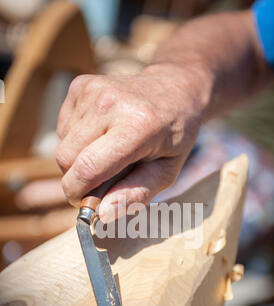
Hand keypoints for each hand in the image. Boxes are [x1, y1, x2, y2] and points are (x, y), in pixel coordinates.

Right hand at [56, 65, 206, 221]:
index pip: (88, 167)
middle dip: (76, 178)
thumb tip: (101, 215)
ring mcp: (93, 90)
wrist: (174, 90)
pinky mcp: (80, 85)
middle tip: (99, 181)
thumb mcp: (166, 172)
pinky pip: (63, 128)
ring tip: (107, 151)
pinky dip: (77, 139)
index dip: (78, 193)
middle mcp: (110, 103)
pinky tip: (101, 133)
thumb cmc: (173, 136)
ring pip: (62, 144)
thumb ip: (135, 195)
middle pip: (66, 158)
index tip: (84, 203)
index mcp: (137, 127)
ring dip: (78, 158)